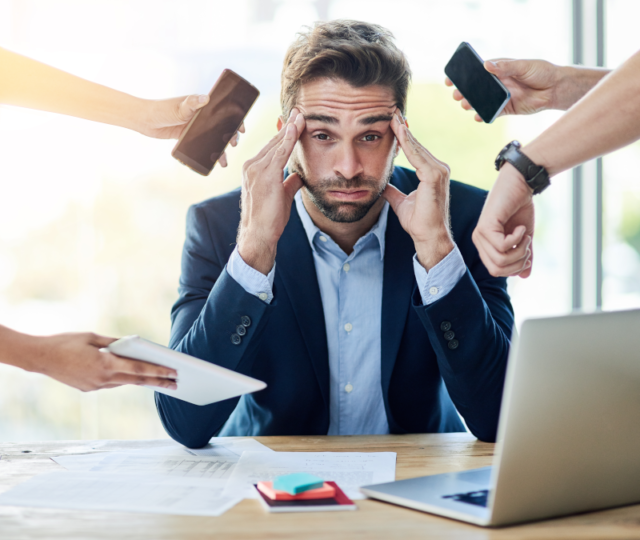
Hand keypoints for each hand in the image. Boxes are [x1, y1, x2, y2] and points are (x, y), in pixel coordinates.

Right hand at [35, 332, 177, 391]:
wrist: (39, 357)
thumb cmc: (66, 342)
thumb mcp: (93, 337)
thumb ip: (114, 343)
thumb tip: (132, 345)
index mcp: (105, 365)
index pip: (138, 370)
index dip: (158, 372)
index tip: (173, 373)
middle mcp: (102, 379)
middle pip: (136, 381)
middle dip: (158, 382)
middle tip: (176, 383)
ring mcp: (95, 387)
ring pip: (124, 383)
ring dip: (142, 381)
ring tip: (161, 381)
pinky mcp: (89, 389)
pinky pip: (111, 383)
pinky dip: (124, 379)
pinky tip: (134, 376)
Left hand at [137, 95, 244, 166]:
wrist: (145, 121)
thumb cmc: (162, 109)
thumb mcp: (179, 106)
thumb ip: (193, 103)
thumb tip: (206, 98)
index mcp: (202, 106)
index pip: (224, 111)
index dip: (236, 119)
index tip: (241, 128)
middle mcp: (201, 116)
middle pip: (222, 127)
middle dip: (230, 137)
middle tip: (232, 145)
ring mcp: (196, 127)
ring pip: (213, 139)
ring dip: (220, 150)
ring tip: (224, 161)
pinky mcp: (188, 137)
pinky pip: (203, 146)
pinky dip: (209, 154)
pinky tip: (212, 162)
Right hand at [236, 109, 304, 273]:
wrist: (258, 234)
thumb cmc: (269, 219)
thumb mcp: (281, 196)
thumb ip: (288, 183)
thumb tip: (299, 176)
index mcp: (254, 169)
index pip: (272, 147)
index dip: (285, 133)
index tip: (295, 120)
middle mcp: (252, 166)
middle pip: (274, 141)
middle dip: (287, 125)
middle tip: (299, 110)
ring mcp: (256, 170)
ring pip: (276, 144)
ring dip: (290, 128)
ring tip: (301, 114)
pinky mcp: (265, 176)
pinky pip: (279, 153)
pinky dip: (288, 139)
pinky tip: (295, 127)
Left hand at [383, 110, 454, 270]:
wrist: (429, 237)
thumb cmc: (418, 222)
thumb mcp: (401, 202)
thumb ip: (393, 191)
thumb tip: (382, 186)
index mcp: (432, 173)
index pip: (415, 150)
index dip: (403, 137)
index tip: (392, 123)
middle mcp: (439, 168)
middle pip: (417, 145)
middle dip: (403, 128)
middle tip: (391, 111)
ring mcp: (439, 171)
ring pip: (417, 147)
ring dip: (404, 132)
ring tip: (392, 116)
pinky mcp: (435, 176)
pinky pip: (418, 156)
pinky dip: (408, 144)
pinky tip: (399, 131)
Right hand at [445, 59, 559, 121]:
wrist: (556, 89)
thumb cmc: (542, 72)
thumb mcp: (524, 66)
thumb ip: (506, 67)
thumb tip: (487, 65)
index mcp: (500, 69)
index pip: (478, 71)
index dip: (464, 74)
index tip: (452, 78)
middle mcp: (498, 83)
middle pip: (477, 88)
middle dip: (465, 91)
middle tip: (457, 95)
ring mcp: (501, 97)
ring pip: (482, 101)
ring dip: (472, 104)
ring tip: (466, 105)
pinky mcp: (507, 109)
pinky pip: (493, 113)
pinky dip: (485, 115)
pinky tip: (478, 116)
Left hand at [472, 163, 533, 276]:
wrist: (520, 184)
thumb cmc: (520, 208)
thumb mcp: (524, 237)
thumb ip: (523, 255)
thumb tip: (525, 276)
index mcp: (485, 245)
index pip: (496, 271)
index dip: (515, 268)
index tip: (528, 256)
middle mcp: (479, 241)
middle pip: (497, 270)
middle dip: (518, 263)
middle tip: (528, 247)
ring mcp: (480, 234)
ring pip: (500, 260)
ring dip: (519, 251)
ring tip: (525, 236)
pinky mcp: (485, 226)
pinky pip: (502, 246)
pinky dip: (516, 240)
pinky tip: (520, 228)